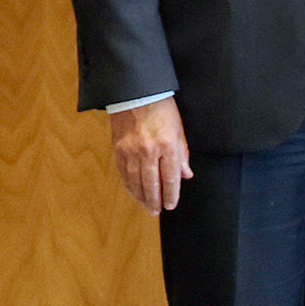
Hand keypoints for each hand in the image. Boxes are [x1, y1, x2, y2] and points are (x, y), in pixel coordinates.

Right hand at [107, 99, 191, 214]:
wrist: (136, 94)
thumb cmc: (161, 108)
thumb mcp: (179, 129)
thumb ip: (182, 154)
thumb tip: (185, 175)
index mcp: (167, 145)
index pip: (170, 177)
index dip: (171, 194)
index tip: (172, 204)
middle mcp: (148, 150)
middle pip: (152, 183)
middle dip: (156, 200)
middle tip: (158, 211)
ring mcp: (131, 151)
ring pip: (136, 181)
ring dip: (141, 197)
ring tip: (147, 206)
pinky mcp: (119, 150)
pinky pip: (124, 173)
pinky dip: (129, 185)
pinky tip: (134, 192)